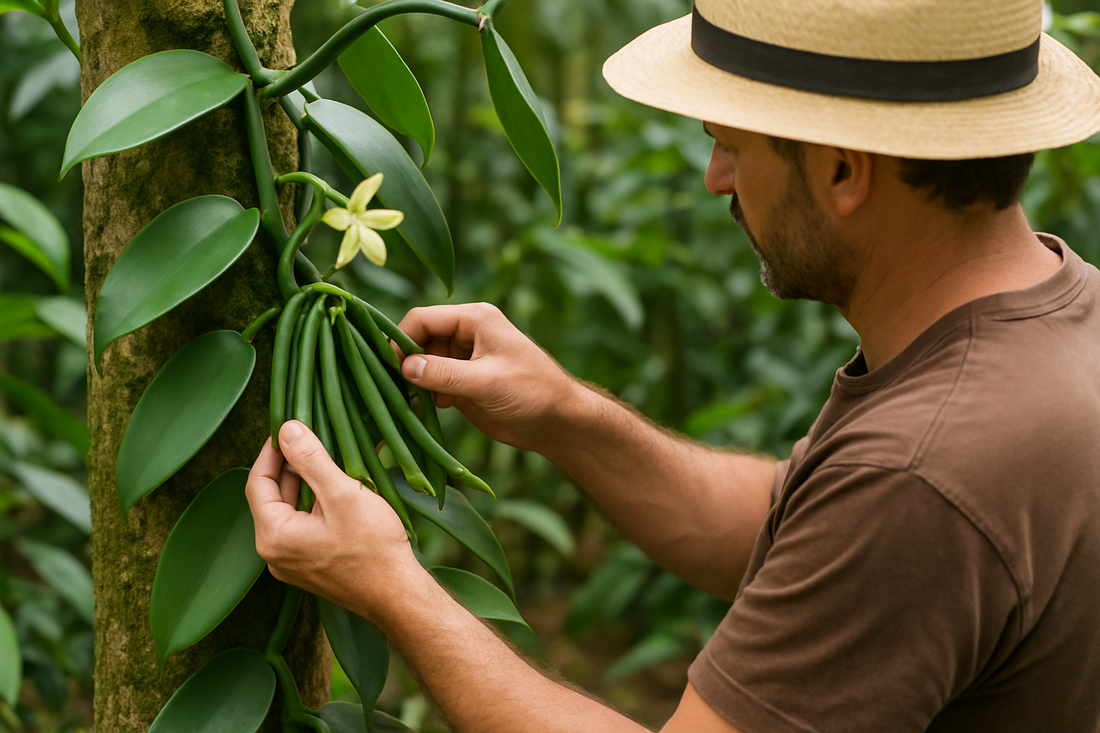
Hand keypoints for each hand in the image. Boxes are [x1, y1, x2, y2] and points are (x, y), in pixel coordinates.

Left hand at [245, 420, 425, 620]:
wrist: (397, 595)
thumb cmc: (372, 546)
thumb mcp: (341, 494)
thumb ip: (310, 459)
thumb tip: (287, 429)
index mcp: (273, 536)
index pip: (258, 483)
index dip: (270, 452)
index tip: (286, 428)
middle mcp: (275, 554)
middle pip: (273, 497)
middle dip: (290, 465)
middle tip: (309, 437)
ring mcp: (292, 564)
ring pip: (290, 511)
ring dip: (305, 483)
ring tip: (325, 457)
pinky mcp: (311, 567)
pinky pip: (304, 527)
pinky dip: (315, 503)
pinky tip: (335, 487)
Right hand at [398, 303, 583, 452]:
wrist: (559, 423)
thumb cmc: (533, 393)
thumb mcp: (487, 382)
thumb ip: (444, 373)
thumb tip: (404, 367)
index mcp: (474, 319)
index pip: (423, 318)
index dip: (401, 339)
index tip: (387, 367)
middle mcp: (466, 334)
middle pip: (419, 339)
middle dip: (404, 362)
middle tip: (391, 388)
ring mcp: (464, 359)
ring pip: (423, 363)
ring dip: (413, 381)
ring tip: (407, 401)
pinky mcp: (464, 383)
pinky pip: (433, 383)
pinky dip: (425, 395)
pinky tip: (427, 410)